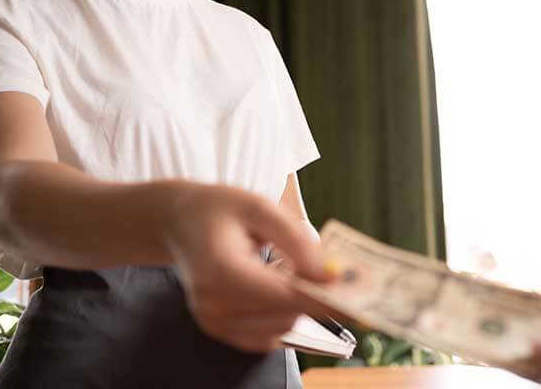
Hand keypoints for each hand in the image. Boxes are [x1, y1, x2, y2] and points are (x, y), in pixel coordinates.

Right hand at [163, 182, 333, 352]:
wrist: (179, 222)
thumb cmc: (219, 209)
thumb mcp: (260, 207)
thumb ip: (297, 241)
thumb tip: (331, 276)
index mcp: (221, 271)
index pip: (284, 296)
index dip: (326, 298)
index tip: (362, 295)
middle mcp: (214, 305)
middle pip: (288, 314)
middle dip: (314, 293)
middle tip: (329, 267)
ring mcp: (214, 323)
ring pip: (283, 326)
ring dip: (296, 301)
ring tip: (281, 265)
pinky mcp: (221, 331)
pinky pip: (270, 333)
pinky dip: (281, 312)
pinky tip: (270, 282)